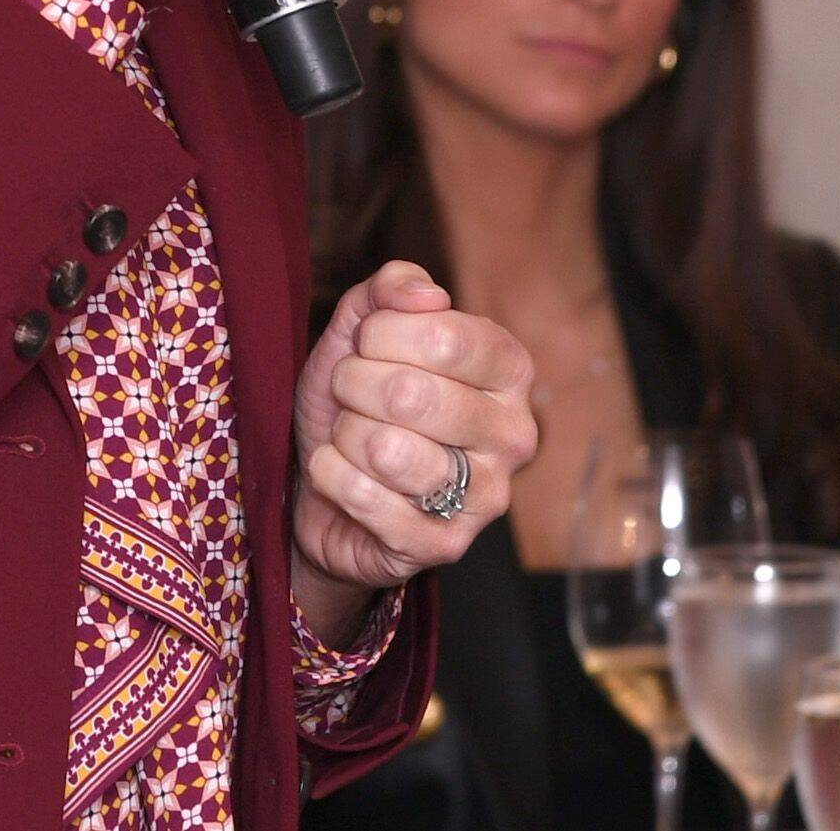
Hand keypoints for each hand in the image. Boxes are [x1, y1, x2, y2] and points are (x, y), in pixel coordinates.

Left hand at [289, 260, 538, 633]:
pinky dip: (331, 476)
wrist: (324, 489)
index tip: (367, 346)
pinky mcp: (447, 546)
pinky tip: (340, 475)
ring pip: (388, 449)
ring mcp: (488, 496)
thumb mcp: (359, 334)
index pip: (444, 333)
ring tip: (351, 437)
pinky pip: (364, 496)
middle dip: (354, 385)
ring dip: (345, 434)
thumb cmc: (355, 403)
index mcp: (508, 371)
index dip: (380, 334)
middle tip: (350, 394)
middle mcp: (514, 434)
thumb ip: (387, 292)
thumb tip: (425, 293)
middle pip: (412, 393)